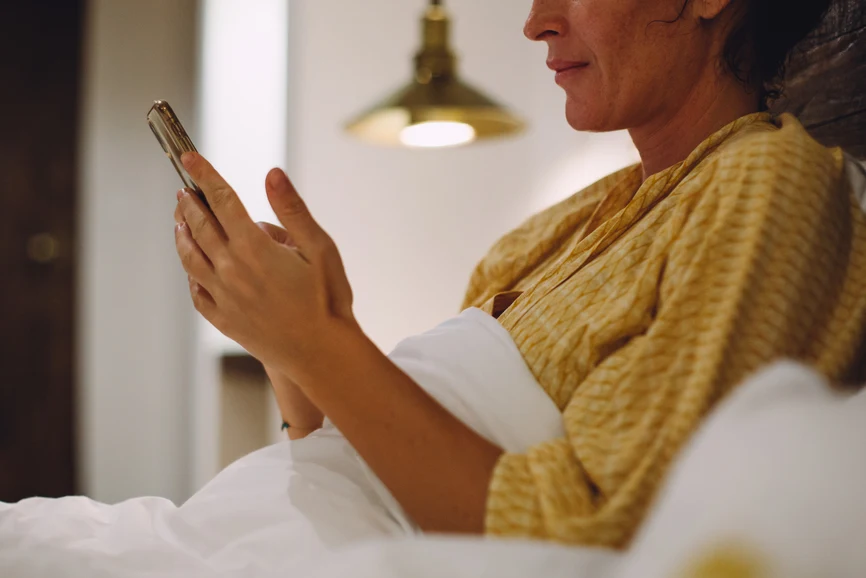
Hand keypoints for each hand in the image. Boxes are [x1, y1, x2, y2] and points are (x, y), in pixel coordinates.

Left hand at [173, 152, 356, 378]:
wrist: (323, 354)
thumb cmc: (328, 300)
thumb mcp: (320, 248)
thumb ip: (292, 210)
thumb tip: (272, 173)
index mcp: (254, 248)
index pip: (221, 200)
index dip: (205, 175)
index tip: (190, 157)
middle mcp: (231, 270)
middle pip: (200, 226)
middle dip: (189, 203)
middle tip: (184, 189)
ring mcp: (224, 297)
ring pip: (190, 258)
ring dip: (182, 235)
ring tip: (179, 221)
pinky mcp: (224, 320)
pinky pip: (196, 292)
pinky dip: (190, 274)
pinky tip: (193, 268)